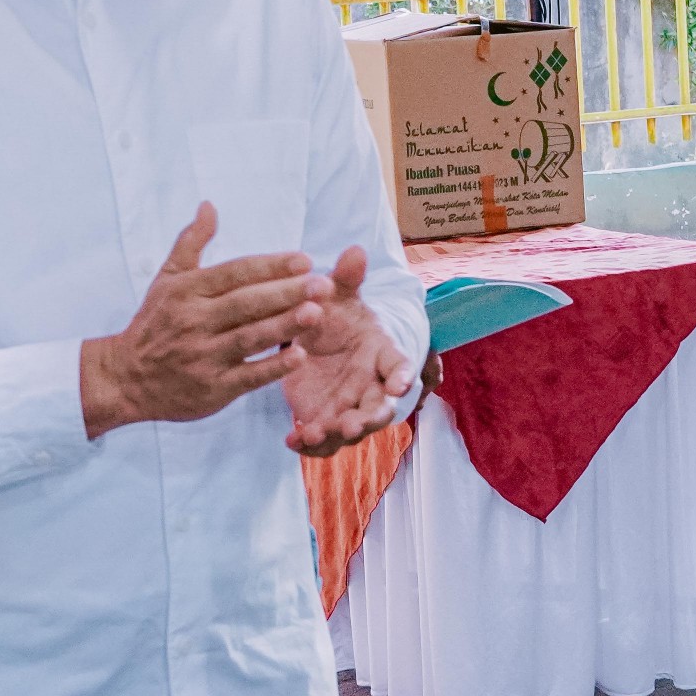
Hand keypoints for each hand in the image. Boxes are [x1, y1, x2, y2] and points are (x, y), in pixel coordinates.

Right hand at [79, 206, 333, 438]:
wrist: (125, 378)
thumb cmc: (156, 322)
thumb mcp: (168, 279)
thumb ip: (191, 242)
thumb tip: (209, 205)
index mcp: (187, 291)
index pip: (235, 273)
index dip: (270, 266)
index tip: (305, 260)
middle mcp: (194, 321)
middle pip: (246, 303)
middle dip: (286, 293)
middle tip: (323, 284)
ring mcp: (202, 356)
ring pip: (249, 338)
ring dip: (283, 325)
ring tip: (317, 313)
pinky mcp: (211, 388)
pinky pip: (246, 377)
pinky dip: (272, 367)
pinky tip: (299, 356)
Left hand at [282, 246, 416, 454]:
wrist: (311, 337)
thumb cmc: (333, 314)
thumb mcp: (335, 294)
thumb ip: (345, 278)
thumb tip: (354, 250)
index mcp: (381, 353)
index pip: (400, 366)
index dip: (403, 376)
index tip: (400, 385)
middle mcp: (371, 384)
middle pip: (381, 408)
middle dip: (370, 419)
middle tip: (353, 425)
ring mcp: (349, 406)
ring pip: (352, 429)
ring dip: (337, 435)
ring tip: (315, 433)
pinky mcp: (325, 421)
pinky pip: (322, 441)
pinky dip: (309, 444)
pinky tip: (292, 439)